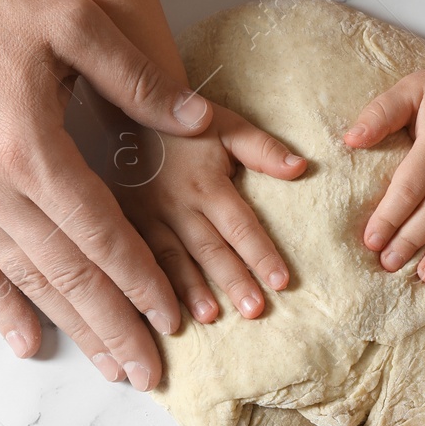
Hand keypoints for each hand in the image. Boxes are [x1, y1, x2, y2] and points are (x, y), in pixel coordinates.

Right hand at [0, 0, 215, 390]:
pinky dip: (3, 310)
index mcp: (33, 149)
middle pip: (68, 277)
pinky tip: (31, 344)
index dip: (141, 281)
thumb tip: (200, 121)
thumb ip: (139, 79)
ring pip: (27, 283)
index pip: (101, 236)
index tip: (173, 319)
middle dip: (115, 329)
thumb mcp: (74, 23)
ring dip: (73, 330)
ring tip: (112, 369)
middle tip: (152, 375)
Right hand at [107, 109, 306, 322]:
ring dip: (189, 290)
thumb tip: (301, 167)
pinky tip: (157, 311)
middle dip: (232, 280)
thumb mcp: (227, 126)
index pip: (240, 226)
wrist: (126, 109)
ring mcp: (146, 217)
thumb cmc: (186, 123)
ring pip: (170, 260)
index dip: (261, 254)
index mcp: (207, 185)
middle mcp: (177, 205)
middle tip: (254, 310)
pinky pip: (135, 259)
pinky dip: (146, 286)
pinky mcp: (123, 224)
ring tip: (209, 316)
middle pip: (210, 249)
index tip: (282, 282)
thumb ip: (263, 150)